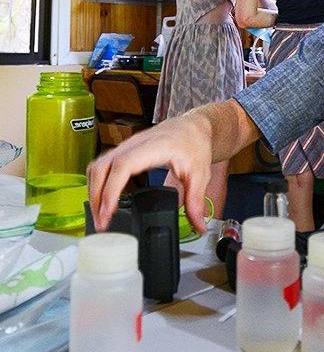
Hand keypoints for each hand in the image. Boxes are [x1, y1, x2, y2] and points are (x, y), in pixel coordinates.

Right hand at [87, 112, 212, 232]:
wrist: (193, 126)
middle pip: (103, 167)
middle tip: (102, 222)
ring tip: (100, 215)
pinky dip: (98, 183)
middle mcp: (135, 144)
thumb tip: (199, 226)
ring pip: (98, 165)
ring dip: (94, 191)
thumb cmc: (195, 143)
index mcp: (154, 147)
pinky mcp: (124, 150)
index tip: (108, 212)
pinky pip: (103, 165)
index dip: (111, 190)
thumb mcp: (200, 173)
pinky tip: (104, 200)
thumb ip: (196, 201)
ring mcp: (127, 145)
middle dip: (97, 196)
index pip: (123, 166)